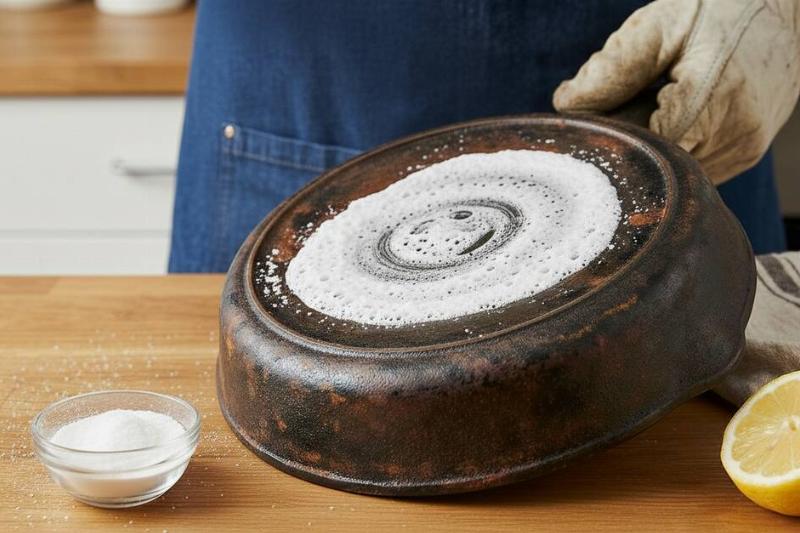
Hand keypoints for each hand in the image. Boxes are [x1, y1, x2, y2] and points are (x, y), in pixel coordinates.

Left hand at [553, 0, 799, 184]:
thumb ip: (612, 68)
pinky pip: (690, 166)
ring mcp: (743, 151)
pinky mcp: (744, 155)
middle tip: (622, 100)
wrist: (785, 6)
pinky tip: (672, 111)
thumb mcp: (660, 26)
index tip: (591, 117)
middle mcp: (735, 135)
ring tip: (654, 99)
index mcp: (714, 98)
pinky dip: (671, 146)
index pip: (639, 147)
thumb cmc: (718, 9)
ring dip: (649, 143)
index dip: (609, 137)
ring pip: (670, 170)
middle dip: (627, 138)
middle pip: (654, 163)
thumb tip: (567, 108)